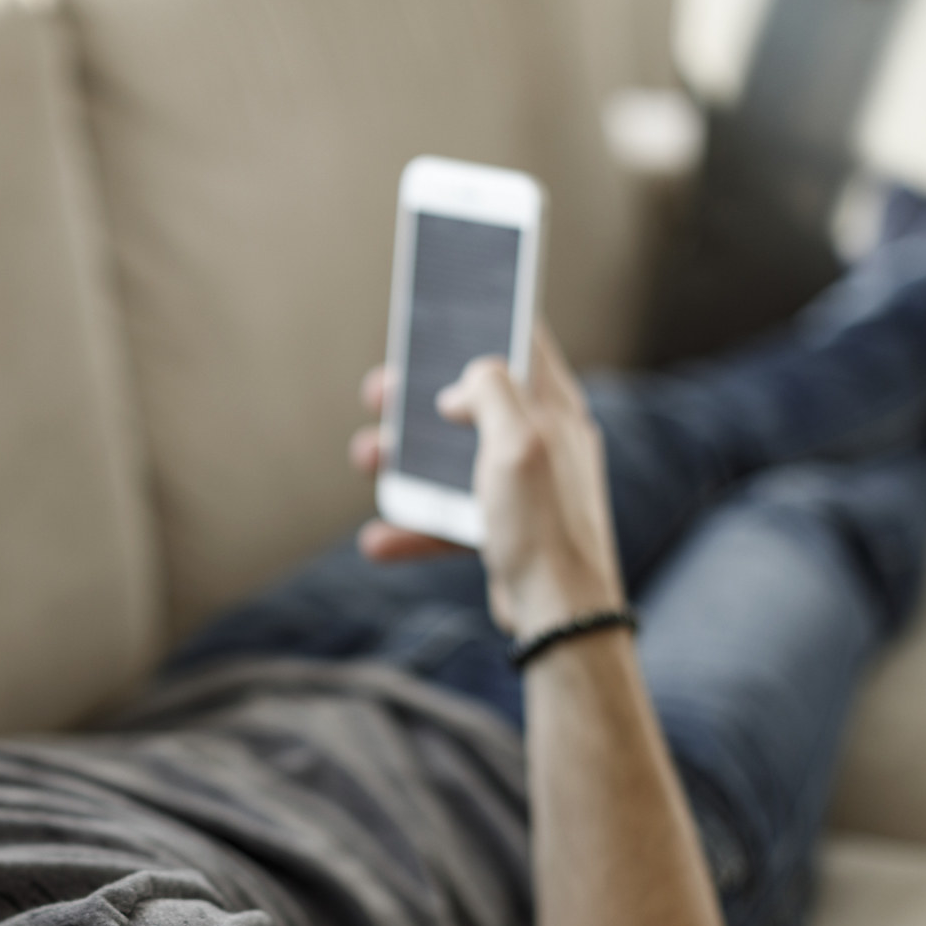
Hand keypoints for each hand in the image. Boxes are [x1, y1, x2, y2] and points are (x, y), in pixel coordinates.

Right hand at [348, 324, 623, 635]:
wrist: (559, 617)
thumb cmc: (544, 525)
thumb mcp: (518, 441)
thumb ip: (490, 391)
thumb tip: (463, 386)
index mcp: (555, 409)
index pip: (525, 343)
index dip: (487, 319)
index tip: (447, 308)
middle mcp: (543, 441)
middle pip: (473, 399)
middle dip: (419, 395)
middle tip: (379, 390)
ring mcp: (522, 486)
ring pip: (452, 457)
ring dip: (405, 458)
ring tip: (365, 456)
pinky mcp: (504, 527)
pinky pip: (449, 516)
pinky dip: (413, 524)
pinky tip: (378, 537)